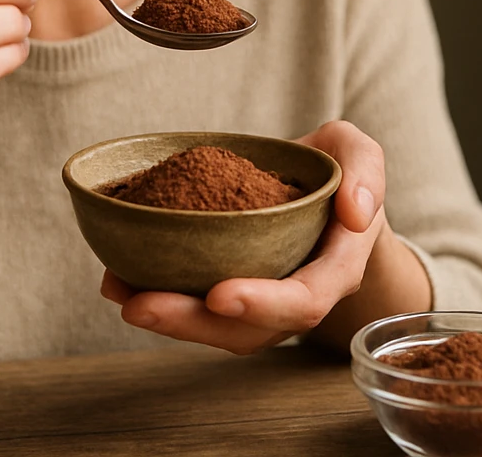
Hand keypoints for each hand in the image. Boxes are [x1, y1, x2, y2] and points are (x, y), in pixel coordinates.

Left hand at [101, 120, 419, 354]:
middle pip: (251, 330)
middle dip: (192, 323)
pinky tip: (116, 279)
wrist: (325, 194)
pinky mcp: (232, 294)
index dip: (264, 302)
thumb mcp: (358, 152)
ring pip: (218, 329)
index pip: (306, 299)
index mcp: (337, 267)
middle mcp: (299, 296)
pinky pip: (198, 311)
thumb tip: (355, 211)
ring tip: (119, 293)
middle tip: (141, 304)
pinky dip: (157, 298)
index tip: (218, 293)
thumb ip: (365, 168)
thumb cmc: (340, 174)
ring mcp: (263, 302)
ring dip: (166, 320)